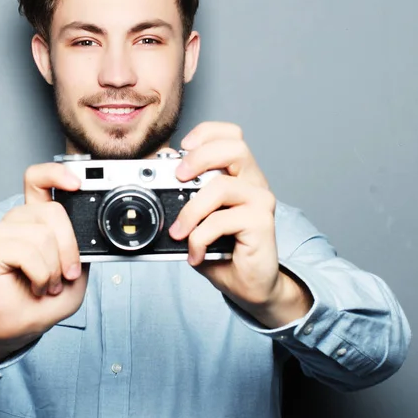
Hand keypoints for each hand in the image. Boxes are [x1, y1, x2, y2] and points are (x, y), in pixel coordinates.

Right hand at [0, 162, 88, 363]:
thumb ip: (82, 248)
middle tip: (66, 274)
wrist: (20, 326)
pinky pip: (28, 252)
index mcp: (37, 217)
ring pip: (43, 235)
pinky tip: (36, 286)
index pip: (39, 179)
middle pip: (52, 210)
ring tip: (47, 284)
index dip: (56, 173)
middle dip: (69, 247)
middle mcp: (18, 219)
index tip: (77, 182)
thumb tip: (88, 232)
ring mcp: (2, 232)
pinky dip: (41, 275)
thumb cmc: (46, 298)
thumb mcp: (77, 272)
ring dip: (53, 268)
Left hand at [169, 122, 311, 327]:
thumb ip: (182, 196)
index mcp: (238, 174)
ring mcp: (259, 200)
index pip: (230, 135)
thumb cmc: (222, 249)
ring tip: (179, 232)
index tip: (182, 146)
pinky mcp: (262, 222)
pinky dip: (199, 238)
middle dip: (200, 157)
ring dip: (192, 210)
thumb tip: (155, 175)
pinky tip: (195, 253)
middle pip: (234, 147)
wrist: (248, 285)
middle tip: (179, 176)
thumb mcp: (196, 219)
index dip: (207, 133)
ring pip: (222, 186)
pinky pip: (221, 221)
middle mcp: (253, 182)